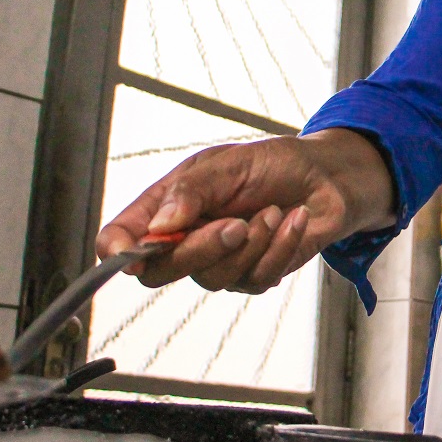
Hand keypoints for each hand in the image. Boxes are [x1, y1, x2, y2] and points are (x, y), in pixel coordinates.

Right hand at [95, 129, 394, 293]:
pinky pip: (256, 278)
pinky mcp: (253, 275)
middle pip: (163, 271)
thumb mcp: (227, 163)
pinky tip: (293, 221)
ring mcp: (218, 261)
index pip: (121, 238)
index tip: (126, 253)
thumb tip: (158, 224)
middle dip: (201, 249)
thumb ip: (190, 191)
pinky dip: (279, 247)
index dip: (116, 250)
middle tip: (236, 224)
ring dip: (251, 244)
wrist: (325, 178)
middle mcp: (185, 239)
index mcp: (165, 206)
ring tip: (272, 212)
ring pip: (214, 278)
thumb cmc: (271, 164)